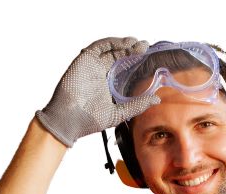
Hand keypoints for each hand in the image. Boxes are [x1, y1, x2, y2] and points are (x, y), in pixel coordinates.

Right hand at [35, 37, 159, 147]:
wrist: (69, 120)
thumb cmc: (89, 120)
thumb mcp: (119, 113)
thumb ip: (137, 105)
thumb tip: (156, 100)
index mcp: (108, 86)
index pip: (124, 69)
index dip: (135, 62)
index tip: (148, 58)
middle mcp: (100, 74)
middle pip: (118, 57)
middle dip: (132, 51)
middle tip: (145, 47)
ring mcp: (92, 66)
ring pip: (110, 49)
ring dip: (124, 45)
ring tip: (138, 44)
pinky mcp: (84, 60)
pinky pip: (99, 46)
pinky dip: (112, 42)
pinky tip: (125, 44)